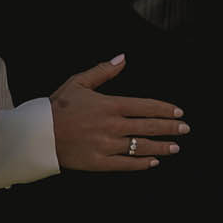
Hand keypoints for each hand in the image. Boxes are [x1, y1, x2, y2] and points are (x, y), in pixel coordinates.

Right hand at [50, 54, 186, 170]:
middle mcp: (112, 126)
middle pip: (148, 127)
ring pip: (141, 147)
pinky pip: (126, 164)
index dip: (165, 110)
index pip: (146, 107)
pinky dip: (141, 164)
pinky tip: (153, 162)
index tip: (178, 112)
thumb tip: (123, 58)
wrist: (37, 134)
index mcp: (109, 105)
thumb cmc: (57, 106)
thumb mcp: (79, 83)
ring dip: (161, 147)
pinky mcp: (99, 163)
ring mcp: (106, 146)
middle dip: (170, 128)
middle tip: (185, 129)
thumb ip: (103, 71)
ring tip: (175, 147)